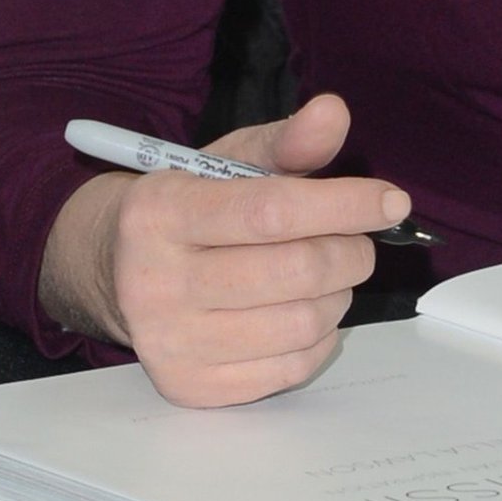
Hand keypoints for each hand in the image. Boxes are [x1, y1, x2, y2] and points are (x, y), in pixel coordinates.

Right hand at [37, 94, 410, 407]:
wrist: (110, 272)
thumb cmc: (185, 210)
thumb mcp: (225, 162)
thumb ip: (285, 141)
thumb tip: (333, 113)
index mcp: (160, 213)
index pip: (272, 211)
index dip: (345, 205)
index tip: (391, 202)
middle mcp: (155, 282)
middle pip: (295, 271)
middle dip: (351, 252)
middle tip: (357, 241)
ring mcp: (169, 342)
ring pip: (300, 324)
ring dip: (338, 296)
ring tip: (327, 275)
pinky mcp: (188, 387)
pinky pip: (290, 368)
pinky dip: (319, 339)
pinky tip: (305, 312)